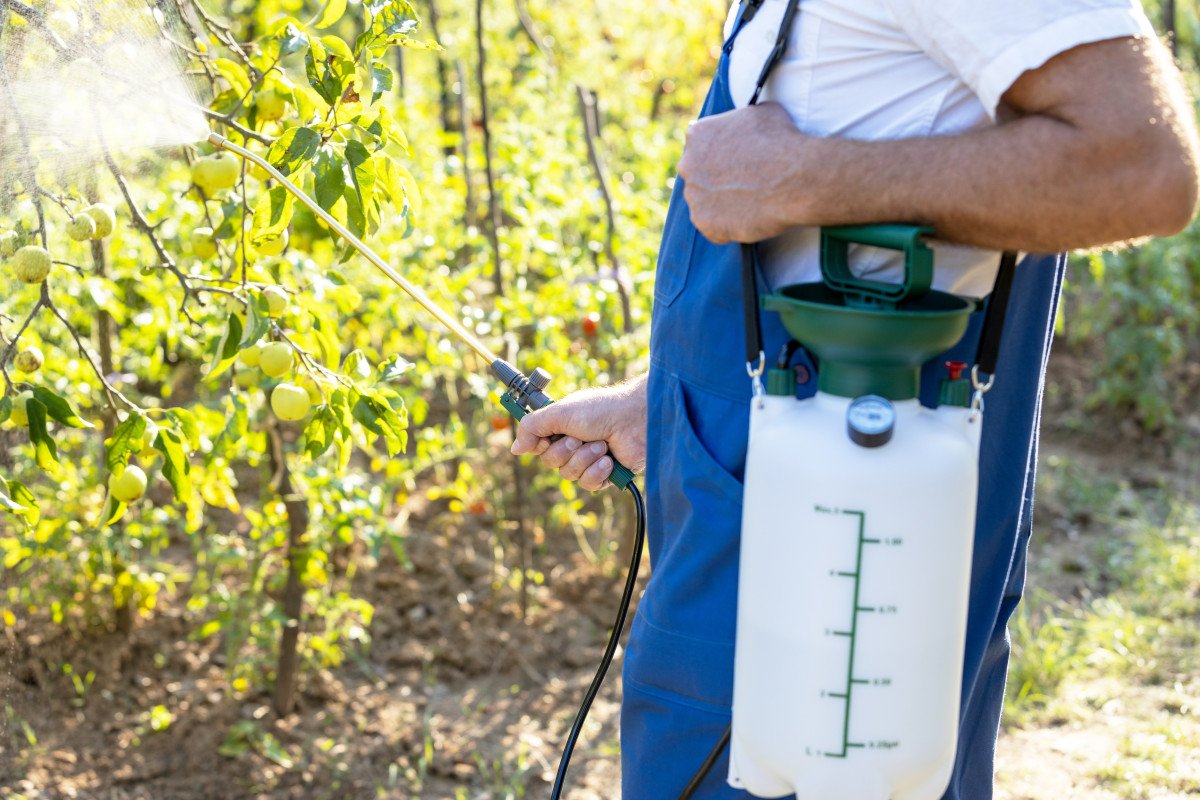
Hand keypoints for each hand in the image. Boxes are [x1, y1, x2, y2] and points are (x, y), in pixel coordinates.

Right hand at [510, 374, 647, 490]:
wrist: (635, 419)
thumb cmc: (600, 409)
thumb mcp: (560, 412)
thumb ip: (532, 428)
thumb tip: (515, 449)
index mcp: (560, 427)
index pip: (537, 446)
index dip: (540, 445)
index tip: (547, 438)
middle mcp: (573, 444)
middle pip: (551, 463)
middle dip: (566, 451)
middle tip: (580, 437)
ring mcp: (589, 459)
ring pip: (569, 475)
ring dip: (585, 459)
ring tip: (601, 444)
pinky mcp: (605, 474)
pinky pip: (589, 484)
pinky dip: (597, 471)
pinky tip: (609, 459)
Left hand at [677, 102, 817, 243]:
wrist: (796, 178)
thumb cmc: (783, 141)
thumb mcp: (761, 113)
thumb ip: (739, 121)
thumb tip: (742, 125)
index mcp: (698, 135)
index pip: (701, 147)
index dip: (720, 157)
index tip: (736, 164)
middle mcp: (688, 164)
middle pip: (697, 175)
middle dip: (715, 180)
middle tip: (741, 185)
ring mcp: (694, 196)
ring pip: (703, 203)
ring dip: (720, 204)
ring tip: (749, 202)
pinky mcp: (704, 222)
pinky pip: (713, 228)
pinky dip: (728, 227)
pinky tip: (748, 218)